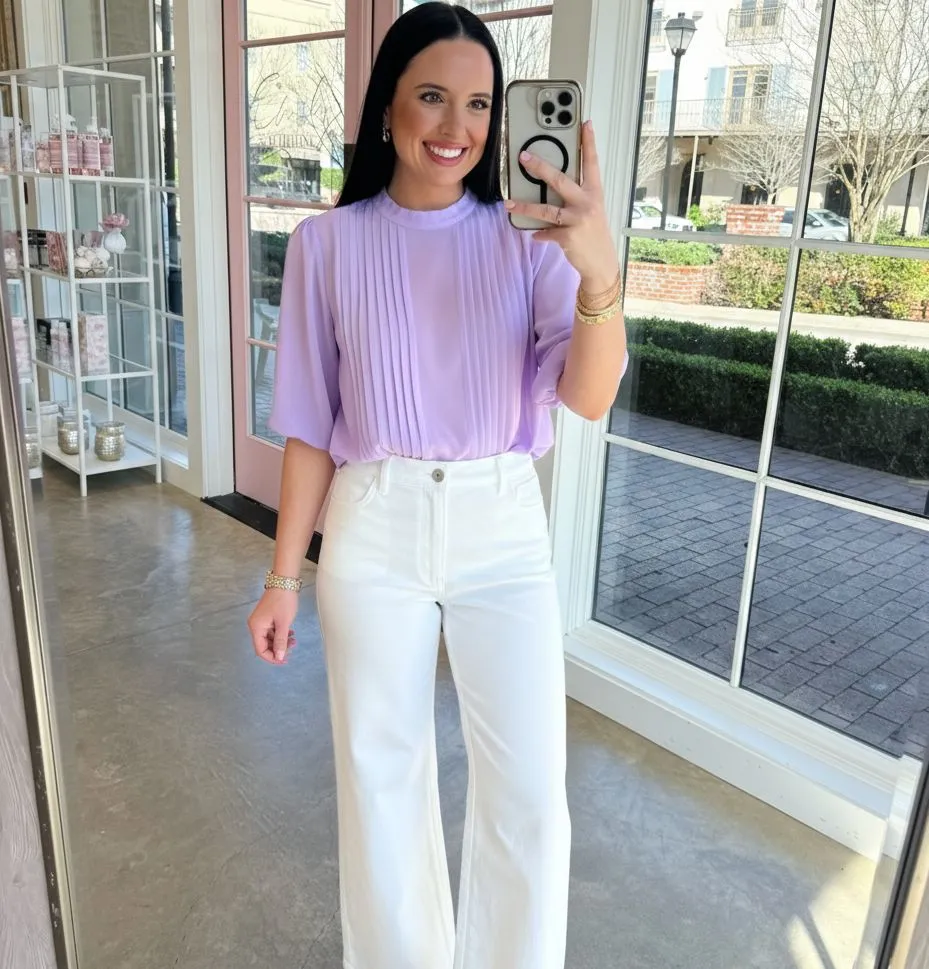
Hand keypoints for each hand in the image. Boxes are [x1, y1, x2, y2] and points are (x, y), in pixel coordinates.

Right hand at [248, 588, 298, 665]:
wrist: (284, 582)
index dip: (272, 658)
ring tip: (294, 639)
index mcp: (256, 628)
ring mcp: (261, 621)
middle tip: (293, 647)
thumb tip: (278, 656)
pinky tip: (290, 633)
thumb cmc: (283, 601)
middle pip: (265, 645)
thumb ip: (281, 641)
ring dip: (281, 641)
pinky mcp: (266, 617)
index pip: (260, 650)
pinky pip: (272, 631)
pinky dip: (281, 634)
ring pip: (270, 638)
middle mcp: (255, 625)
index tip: (284, 660)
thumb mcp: (284, 623)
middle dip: (278, 649)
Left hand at [505, 121, 619, 292]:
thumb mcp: (592, 210)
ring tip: (509, 203)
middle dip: (540, 167)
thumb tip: (553, 185)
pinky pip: (546, 232)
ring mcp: (578, 220)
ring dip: (525, 206)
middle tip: (523, 158)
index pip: (591, 163)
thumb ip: (576, 196)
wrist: (601, 263)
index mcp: (594, 193)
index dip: (588, 143)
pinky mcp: (568, 237)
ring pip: (546, 209)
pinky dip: (539, 233)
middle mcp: (587, 203)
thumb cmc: (593, 234)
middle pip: (560, 180)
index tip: (585, 123)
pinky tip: (534, 234)